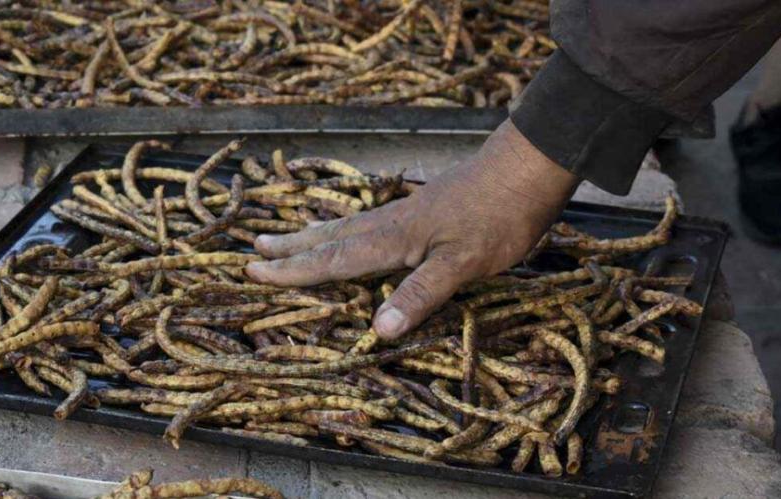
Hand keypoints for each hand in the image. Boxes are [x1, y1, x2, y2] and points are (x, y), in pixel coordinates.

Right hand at [246, 119, 579, 339]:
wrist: (525, 168)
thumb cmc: (497, 217)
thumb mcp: (463, 262)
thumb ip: (421, 293)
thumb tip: (379, 330)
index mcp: (392, 239)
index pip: (333, 260)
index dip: (294, 271)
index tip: (255, 273)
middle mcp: (389, 223)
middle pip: (329, 238)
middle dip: (292, 248)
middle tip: (255, 250)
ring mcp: (404, 213)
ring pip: (345, 227)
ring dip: (312, 236)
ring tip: (286, 238)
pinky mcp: (420, 209)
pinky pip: (366, 223)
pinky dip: (343, 231)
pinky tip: (350, 233)